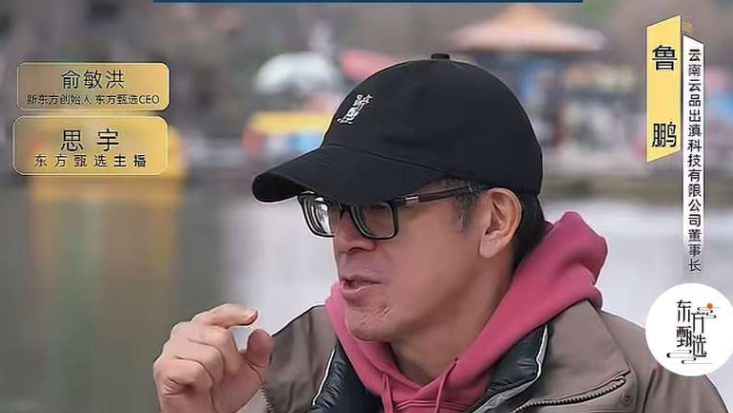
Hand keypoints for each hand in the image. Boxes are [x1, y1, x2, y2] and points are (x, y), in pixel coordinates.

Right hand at [153, 304, 273, 412]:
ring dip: (216, 374)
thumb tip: (261, 335)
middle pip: (220, 336)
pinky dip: (204, 382)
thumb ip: (260, 351)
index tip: (251, 317)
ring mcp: (172, 350)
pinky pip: (195, 370)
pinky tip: (199, 386)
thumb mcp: (251, 371)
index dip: (236, 313)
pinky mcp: (164, 368)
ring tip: (210, 380)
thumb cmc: (222, 393)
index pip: (220, 312)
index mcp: (204, 328)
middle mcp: (185, 333)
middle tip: (224, 373)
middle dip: (230, 360)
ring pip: (209, 354)